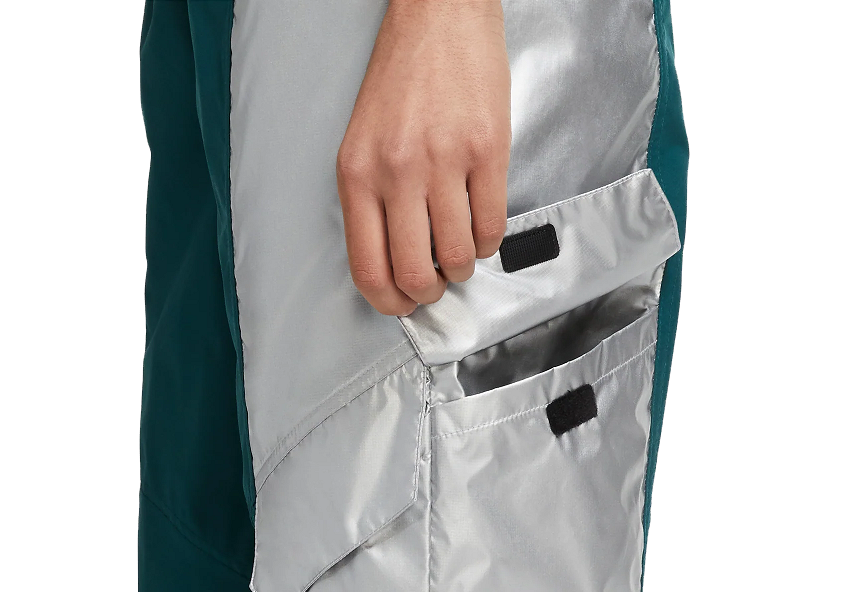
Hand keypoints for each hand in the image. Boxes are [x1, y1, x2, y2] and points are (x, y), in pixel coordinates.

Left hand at [337, 0, 510, 315]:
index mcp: (357, 175)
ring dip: (462, 268)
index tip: (402, 304)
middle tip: (435, 284)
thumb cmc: (401, 80)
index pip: (368, 268)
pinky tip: (480, 227)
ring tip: (460, 252)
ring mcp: (445, 161)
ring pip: (457, 256)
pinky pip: (492, 226)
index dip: (389, 302)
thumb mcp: (362, 145)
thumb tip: (394, 264)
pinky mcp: (488, 151)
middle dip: (428, 293)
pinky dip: (488, 242)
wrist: (439, 16)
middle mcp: (397, 172)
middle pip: (414, 273)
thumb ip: (372, 204)